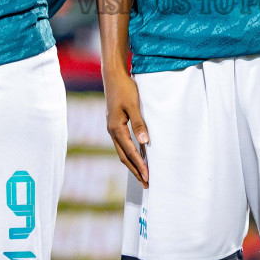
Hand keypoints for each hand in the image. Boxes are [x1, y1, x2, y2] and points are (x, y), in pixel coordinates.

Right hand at [103, 67, 149, 187]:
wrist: (113, 76)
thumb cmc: (125, 88)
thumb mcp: (134, 105)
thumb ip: (139, 124)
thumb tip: (145, 142)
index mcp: (116, 128)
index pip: (130, 152)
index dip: (139, 165)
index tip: (148, 177)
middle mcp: (112, 131)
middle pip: (124, 156)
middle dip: (135, 171)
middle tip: (146, 184)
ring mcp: (112, 128)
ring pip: (122, 151)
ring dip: (132, 164)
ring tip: (142, 175)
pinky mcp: (115, 124)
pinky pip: (123, 144)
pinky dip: (130, 153)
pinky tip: (138, 156)